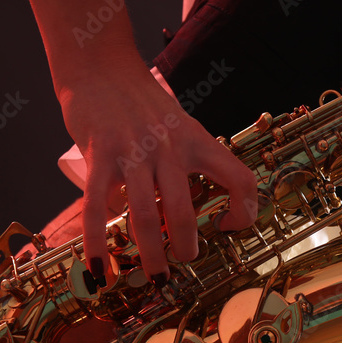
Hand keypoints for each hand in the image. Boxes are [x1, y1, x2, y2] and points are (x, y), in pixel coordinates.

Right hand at [58, 64, 256, 285]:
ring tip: (153, 277)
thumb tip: (184, 207)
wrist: (101, 65)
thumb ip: (184, 161)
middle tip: (182, 264)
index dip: (245, 209)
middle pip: (183, 211)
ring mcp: (133, 152)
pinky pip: (97, 208)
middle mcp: (170, 148)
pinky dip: (97, 244)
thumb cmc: (141, 101)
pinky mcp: (100, 155)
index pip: (239, 178)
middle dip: (184, 247)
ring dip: (149, 254)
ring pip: (143, 216)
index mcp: (198, 141)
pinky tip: (100, 268)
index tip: (230, 226)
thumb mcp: (178, 126)